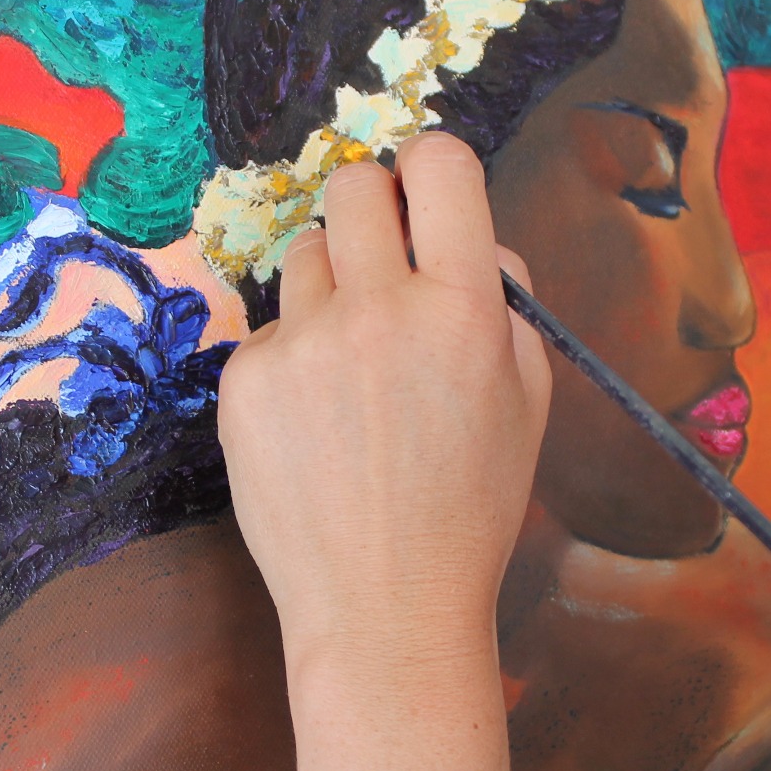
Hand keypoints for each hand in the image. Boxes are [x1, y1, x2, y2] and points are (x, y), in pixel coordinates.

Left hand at [217, 133, 551, 770]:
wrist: (386, 607)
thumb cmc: (468, 507)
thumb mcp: (526, 401)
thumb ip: (506, 305)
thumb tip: (475, 238)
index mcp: (465, 307)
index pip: (439, 163)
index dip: (431, 169)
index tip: (425, 196)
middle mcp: (381, 309)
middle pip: (353, 184)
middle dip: (371, 208)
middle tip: (380, 260)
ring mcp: (304, 343)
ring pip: (303, 254)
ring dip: (328, 286)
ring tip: (350, 368)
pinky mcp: (244, 380)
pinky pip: (268, 328)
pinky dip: (290, 358)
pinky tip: (313, 423)